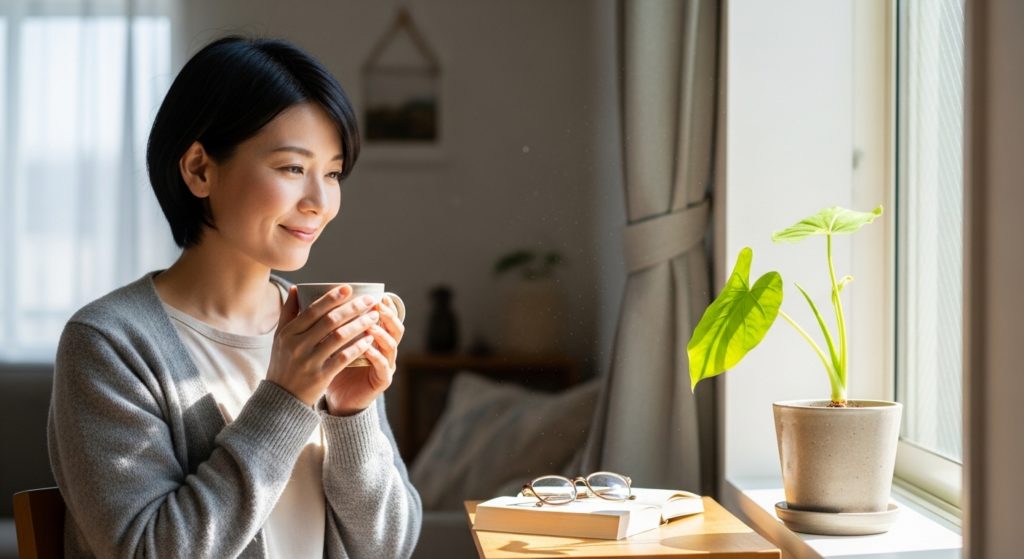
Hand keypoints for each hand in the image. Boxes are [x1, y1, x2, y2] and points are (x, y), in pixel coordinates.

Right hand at [266, 285, 379, 406]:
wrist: (282, 397)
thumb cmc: (283, 363)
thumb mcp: (280, 338)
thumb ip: (288, 313)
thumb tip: (296, 288)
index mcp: (288, 333)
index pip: (313, 310)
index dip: (331, 298)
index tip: (348, 288)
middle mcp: (297, 346)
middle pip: (329, 321)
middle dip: (352, 308)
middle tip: (368, 300)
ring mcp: (309, 361)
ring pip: (339, 337)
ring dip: (359, 324)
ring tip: (373, 316)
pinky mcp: (321, 376)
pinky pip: (343, 358)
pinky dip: (357, 347)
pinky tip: (369, 339)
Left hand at [325, 295, 405, 415]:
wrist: (337, 398)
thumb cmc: (333, 367)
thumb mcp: (329, 343)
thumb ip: (324, 323)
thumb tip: (298, 292)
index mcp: (376, 338)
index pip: (387, 318)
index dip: (387, 306)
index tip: (379, 295)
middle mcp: (384, 350)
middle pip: (396, 329)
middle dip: (388, 315)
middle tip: (376, 305)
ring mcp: (386, 365)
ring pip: (391, 345)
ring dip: (381, 333)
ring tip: (369, 324)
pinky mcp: (381, 380)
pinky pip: (382, 366)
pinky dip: (376, 355)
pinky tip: (366, 347)